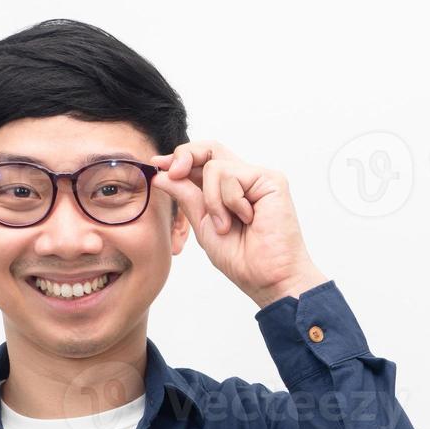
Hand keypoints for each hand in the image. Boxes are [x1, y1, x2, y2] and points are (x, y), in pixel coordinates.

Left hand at [152, 140, 329, 307]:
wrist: (268, 279)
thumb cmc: (243, 260)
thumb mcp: (204, 227)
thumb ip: (187, 198)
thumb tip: (163, 175)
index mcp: (229, 191)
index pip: (202, 163)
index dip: (179, 159)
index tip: (158, 165)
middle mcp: (245, 181)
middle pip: (210, 149)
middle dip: (185, 155)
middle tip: (172, 172)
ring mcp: (259, 179)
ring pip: (214, 166)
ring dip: (211, 200)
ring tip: (226, 225)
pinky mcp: (271, 180)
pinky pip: (231, 176)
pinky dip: (230, 201)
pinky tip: (247, 220)